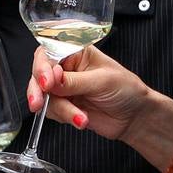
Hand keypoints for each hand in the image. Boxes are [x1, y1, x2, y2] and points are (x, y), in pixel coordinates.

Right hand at [27, 46, 152, 142]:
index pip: (49, 53)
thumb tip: (52, 80)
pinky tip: (82, 119)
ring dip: (61, 110)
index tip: (46, 82)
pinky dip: (65, 118)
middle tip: (39, 104)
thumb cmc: (126, 89)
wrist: (134, 117)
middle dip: (38, 91)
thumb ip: (74, 81)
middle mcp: (66, 68)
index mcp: (75, 52)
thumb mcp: (102, 81)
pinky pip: (52, 112)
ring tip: (82, 118)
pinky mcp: (63, 106)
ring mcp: (63, 88)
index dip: (42, 67)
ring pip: (44, 97)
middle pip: (39, 75)